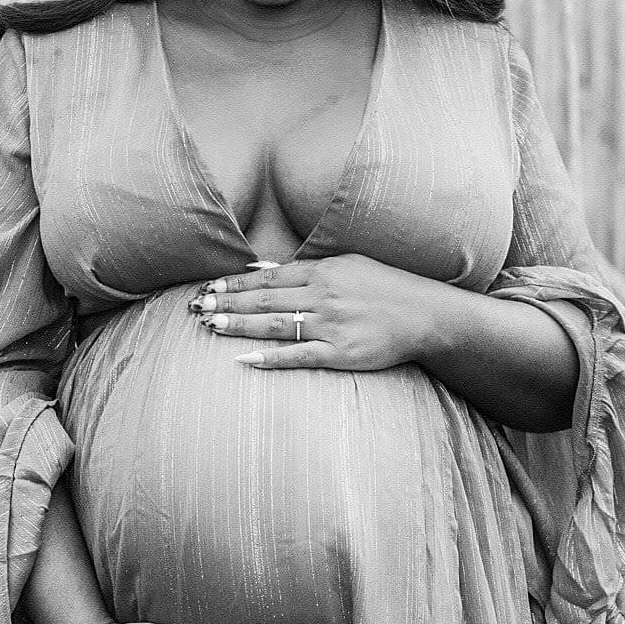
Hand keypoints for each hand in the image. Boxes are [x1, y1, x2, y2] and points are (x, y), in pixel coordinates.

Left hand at [189, 253, 431, 371]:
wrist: (427, 315)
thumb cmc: (385, 287)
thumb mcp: (346, 264)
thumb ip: (304, 267)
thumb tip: (262, 269)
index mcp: (322, 272)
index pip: (267, 278)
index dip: (235, 283)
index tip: (208, 286)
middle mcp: (322, 296)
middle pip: (264, 300)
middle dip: (227, 302)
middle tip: (197, 306)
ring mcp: (331, 325)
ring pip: (275, 325)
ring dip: (240, 325)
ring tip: (210, 325)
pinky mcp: (341, 353)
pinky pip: (299, 356)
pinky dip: (271, 358)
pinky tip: (245, 359)